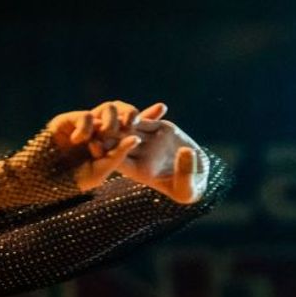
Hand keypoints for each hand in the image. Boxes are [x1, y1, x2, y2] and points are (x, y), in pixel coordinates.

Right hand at [45, 107, 144, 191]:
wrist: (41, 179)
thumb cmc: (72, 181)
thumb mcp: (100, 171)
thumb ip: (118, 156)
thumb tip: (136, 137)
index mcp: (111, 143)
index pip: (133, 126)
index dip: (148, 116)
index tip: (162, 108)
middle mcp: (100, 131)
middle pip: (122, 112)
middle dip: (131, 113)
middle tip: (134, 120)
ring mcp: (85, 124)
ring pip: (106, 109)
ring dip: (111, 119)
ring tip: (107, 133)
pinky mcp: (68, 120)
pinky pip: (85, 116)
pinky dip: (86, 127)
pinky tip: (79, 140)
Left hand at [88, 100, 210, 203]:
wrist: (198, 174)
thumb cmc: (189, 189)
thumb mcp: (186, 189)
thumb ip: (185, 173)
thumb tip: (185, 152)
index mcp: (139, 170)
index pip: (118, 160)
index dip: (106, 152)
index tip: (97, 142)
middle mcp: (140, 154)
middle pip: (119, 141)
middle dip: (108, 131)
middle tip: (99, 122)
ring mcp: (149, 140)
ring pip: (132, 126)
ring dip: (127, 118)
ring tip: (126, 111)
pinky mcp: (161, 129)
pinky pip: (153, 119)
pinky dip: (154, 112)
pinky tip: (160, 107)